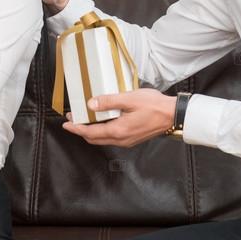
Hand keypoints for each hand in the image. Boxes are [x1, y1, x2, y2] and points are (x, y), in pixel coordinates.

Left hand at [63, 88, 177, 146]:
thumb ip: (109, 102)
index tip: (66, 123)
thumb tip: (91, 104)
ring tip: (85, 120)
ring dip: (92, 131)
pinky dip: (102, 131)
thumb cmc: (154, 106)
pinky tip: (102, 121)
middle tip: (72, 120)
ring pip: (103, 139)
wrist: (174, 115)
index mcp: (118, 130)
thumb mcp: (129, 99)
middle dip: (81, 130)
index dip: (76, 128)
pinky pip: (112, 138)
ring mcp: (127, 141)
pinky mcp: (133, 138)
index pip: (90, 132)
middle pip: (94, 139)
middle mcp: (121, 139)